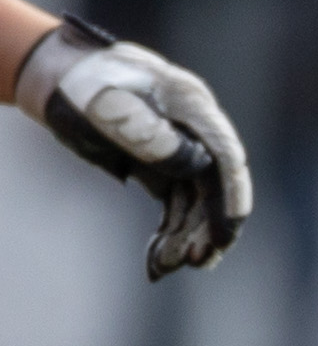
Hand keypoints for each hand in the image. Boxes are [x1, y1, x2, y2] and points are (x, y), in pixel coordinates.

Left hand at [16, 19, 252, 279]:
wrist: (59, 80)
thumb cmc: (83, 87)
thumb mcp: (109, 107)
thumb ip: (152, 134)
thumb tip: (197, 165)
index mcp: (190, 104)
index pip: (224, 155)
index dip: (231, 196)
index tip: (225, 235)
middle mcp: (194, 129)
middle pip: (215, 184)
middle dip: (208, 225)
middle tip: (196, 261)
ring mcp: (180, 148)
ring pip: (196, 201)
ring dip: (186, 235)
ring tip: (168, 266)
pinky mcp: (163, 166)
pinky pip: (176, 205)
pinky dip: (170, 233)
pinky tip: (158, 259)